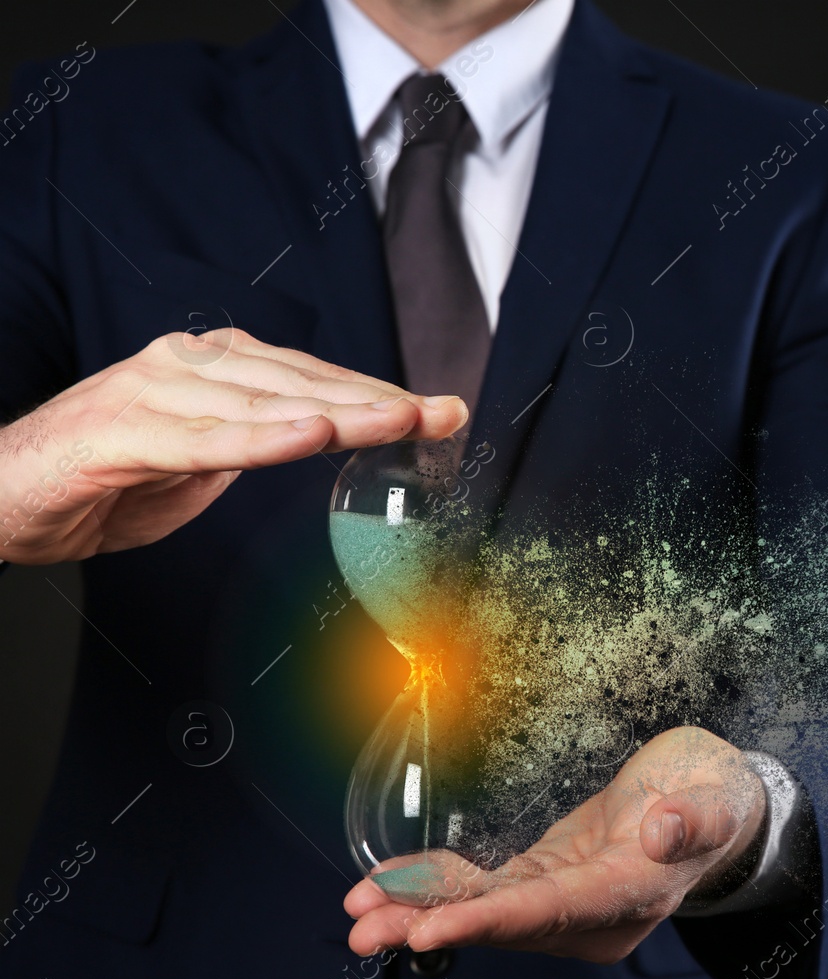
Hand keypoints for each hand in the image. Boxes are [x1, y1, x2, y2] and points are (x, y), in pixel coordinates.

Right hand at [0, 329, 466, 563]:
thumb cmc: (99, 478)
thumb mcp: (199, 462)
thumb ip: (254, 441)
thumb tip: (316, 434)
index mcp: (209, 368)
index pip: (310, 377)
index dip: (376, 393)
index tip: (438, 408)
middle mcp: (185, 366)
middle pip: (300, 383)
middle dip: (378, 400)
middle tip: (442, 412)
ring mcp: (151, 393)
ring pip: (264, 403)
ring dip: (338, 413)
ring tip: (398, 420)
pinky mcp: (120, 433)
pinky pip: (204, 438)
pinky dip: (261, 438)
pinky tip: (310, 437)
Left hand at [343, 726, 768, 963]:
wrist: (717, 799)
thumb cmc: (718, 796)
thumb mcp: (719, 797)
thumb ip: (696, 819)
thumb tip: (665, 830)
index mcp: (630, 897)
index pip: (551, 913)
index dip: (489, 920)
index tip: (430, 928)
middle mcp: (590, 915)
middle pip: (504, 925)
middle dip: (431, 924)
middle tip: (367, 926)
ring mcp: (566, 900)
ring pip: (486, 913)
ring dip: (421, 912)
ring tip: (359, 910)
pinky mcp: (550, 878)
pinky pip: (487, 890)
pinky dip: (440, 887)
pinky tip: (393, 882)